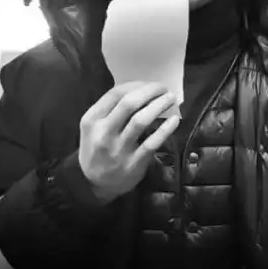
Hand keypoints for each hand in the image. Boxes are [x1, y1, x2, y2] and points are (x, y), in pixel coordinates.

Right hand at [78, 81, 179, 202]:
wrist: (93, 184)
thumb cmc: (97, 148)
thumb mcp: (93, 126)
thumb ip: (111, 109)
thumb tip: (142, 89)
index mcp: (92, 119)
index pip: (116, 94)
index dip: (137, 85)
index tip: (150, 84)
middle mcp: (103, 132)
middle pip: (129, 103)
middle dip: (150, 91)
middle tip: (163, 88)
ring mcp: (118, 149)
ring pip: (141, 120)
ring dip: (159, 105)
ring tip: (171, 99)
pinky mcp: (133, 163)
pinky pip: (152, 142)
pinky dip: (165, 129)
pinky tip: (174, 120)